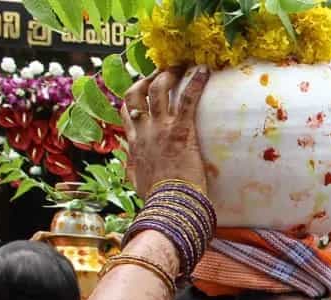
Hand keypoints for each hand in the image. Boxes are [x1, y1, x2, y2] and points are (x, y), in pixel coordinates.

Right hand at [121, 66, 209, 195]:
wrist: (168, 203)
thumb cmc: (157, 197)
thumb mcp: (136, 180)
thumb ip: (132, 167)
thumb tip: (129, 162)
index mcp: (134, 142)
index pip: (127, 112)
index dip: (134, 98)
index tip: (141, 89)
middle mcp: (143, 130)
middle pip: (137, 93)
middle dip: (148, 79)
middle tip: (161, 72)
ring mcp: (161, 128)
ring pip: (159, 89)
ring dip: (169, 74)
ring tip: (181, 65)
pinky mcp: (181, 129)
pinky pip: (187, 99)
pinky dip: (195, 82)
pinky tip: (203, 70)